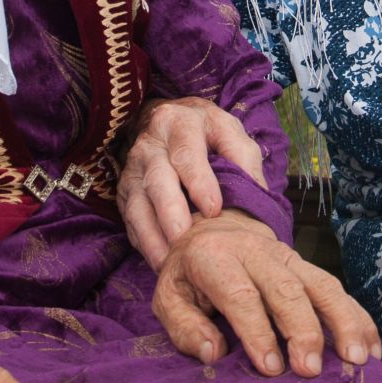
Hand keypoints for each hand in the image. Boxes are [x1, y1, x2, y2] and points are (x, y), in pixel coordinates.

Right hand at [119, 95, 266, 269]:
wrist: (169, 119)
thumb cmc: (206, 131)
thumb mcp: (229, 131)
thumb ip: (243, 158)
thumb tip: (257, 194)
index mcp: (178, 123)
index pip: (187, 154)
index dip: (199, 182)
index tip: (214, 210)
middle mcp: (149, 145)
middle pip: (157, 180)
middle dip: (170, 213)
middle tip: (185, 240)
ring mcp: (133, 170)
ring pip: (138, 205)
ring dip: (153, 236)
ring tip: (170, 262)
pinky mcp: (125, 192)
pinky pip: (130, 221)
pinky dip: (144, 243)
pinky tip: (160, 262)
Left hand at [151, 211, 381, 377]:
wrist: (209, 228)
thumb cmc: (187, 274)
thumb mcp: (167, 297)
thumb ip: (184, 326)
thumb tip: (213, 354)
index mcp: (215, 258)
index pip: (241, 296)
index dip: (258, 332)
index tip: (271, 367)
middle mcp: (256, 252)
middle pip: (287, 289)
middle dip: (303, 330)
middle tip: (312, 369)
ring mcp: (287, 257)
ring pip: (321, 285)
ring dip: (342, 321)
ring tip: (356, 359)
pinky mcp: (306, 266)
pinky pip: (337, 289)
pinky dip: (358, 317)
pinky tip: (371, 348)